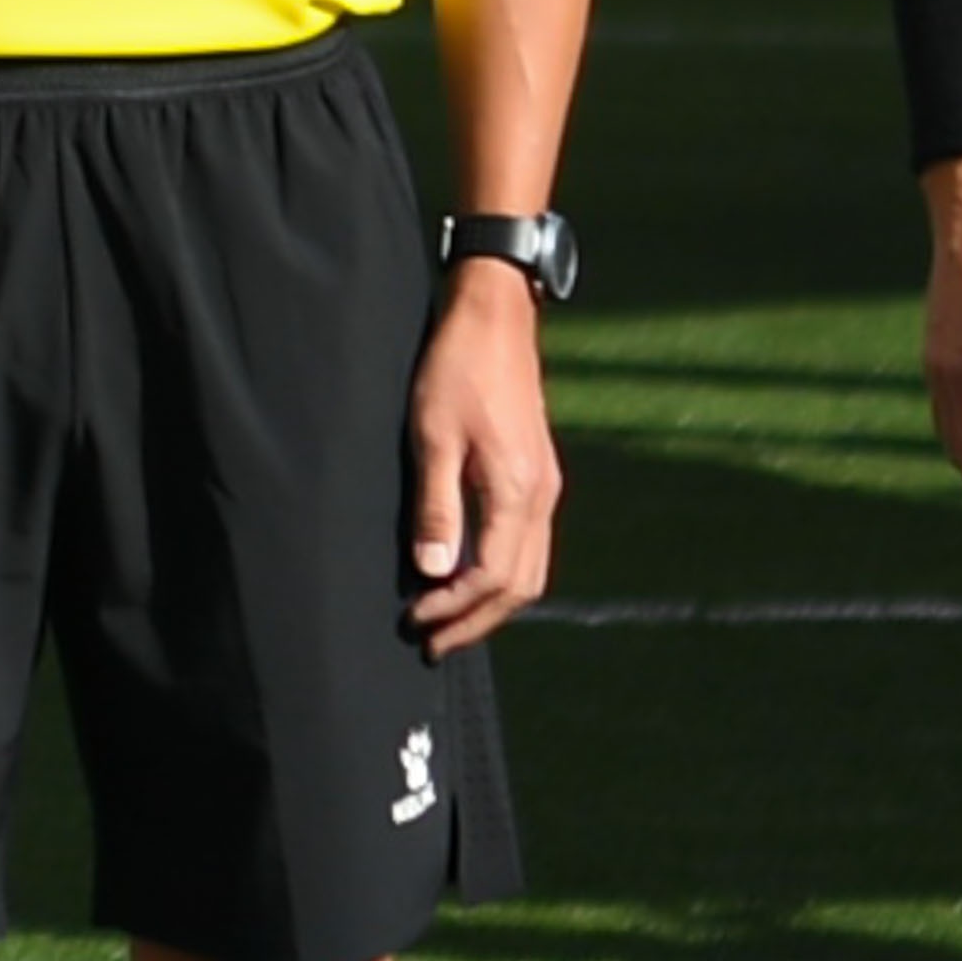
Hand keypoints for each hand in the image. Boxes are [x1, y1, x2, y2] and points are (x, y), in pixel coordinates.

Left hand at [402, 265, 560, 651]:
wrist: (495, 318)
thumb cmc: (456, 370)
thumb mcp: (432, 436)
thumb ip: (436, 506)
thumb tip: (432, 571)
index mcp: (517, 491)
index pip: (492, 577)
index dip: (455, 609)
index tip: (415, 621)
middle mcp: (542, 497)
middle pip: (520, 586)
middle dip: (477, 620)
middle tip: (433, 642)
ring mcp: (546, 487)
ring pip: (530, 569)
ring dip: (491, 603)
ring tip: (449, 620)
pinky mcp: (539, 476)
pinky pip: (529, 545)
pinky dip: (502, 574)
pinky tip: (469, 575)